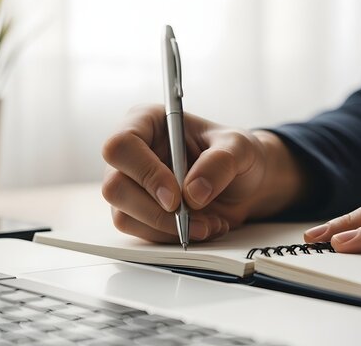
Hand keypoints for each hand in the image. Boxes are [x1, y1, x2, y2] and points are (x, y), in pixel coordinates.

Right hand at [102, 105, 303, 242]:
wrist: (245, 183)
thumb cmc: (236, 154)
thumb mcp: (240, 147)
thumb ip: (220, 162)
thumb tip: (193, 192)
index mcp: (146, 122)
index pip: (122, 146)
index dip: (145, 173)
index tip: (176, 197)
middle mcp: (131, 154)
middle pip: (114, 187)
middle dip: (155, 211)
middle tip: (193, 217)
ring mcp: (130, 186)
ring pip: (124, 216)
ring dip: (168, 229)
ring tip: (207, 224)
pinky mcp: (138, 213)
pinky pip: (141, 234)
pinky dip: (172, 238)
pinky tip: (201, 227)